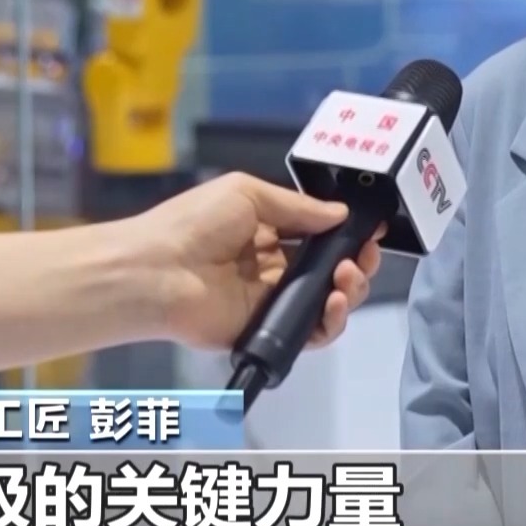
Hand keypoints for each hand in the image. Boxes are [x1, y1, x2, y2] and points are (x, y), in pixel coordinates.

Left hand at [125, 173, 383, 351]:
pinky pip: (309, 332)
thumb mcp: (247, 193)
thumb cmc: (192, 224)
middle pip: (329, 270)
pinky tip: (333, 302)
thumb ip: (298, 206)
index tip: (369, 229)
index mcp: (265, 231)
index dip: (346, 234)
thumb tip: (339, 213)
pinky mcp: (265, 331)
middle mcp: (271, 267)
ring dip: (349, 290)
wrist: (156, 271)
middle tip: (365, 255)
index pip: (318, 235)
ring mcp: (270, 301)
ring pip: (326, 302)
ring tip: (347, 277)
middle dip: (357, 262)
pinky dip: (330, 321)